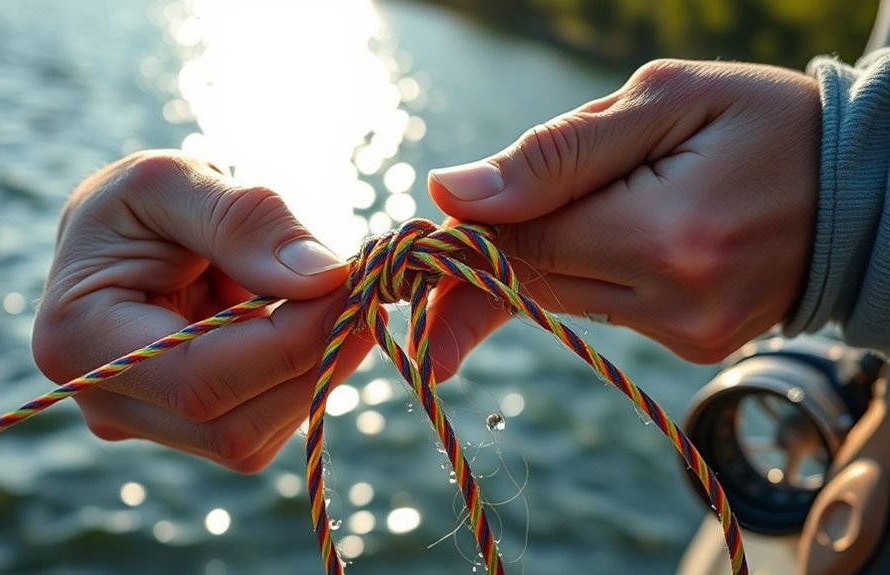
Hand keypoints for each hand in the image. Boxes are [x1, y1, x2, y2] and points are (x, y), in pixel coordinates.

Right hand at [32, 150, 372, 471]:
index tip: (353, 284)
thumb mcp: (174, 179)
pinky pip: (262, 425)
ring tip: (339, 298)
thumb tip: (323, 278)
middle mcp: (106, 402)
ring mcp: (147, 424)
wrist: (123, 234)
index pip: (202, 380)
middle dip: (315, 361)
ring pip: (257, 436)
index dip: (292, 341)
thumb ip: (244, 222)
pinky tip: (313, 322)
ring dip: (316, 370)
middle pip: (235, 426)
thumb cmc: (136, 199)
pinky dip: (303, 376)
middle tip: (365, 292)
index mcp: (81, 341)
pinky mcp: (188, 427)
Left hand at [425, 59, 819, 372]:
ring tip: (533, 223)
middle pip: (531, 291)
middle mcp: (674, 300)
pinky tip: (607, 236)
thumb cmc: (761, 122)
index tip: (406, 255)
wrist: (864, 186)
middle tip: (418, 273)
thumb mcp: (663, 101)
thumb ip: (554, 153)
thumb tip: (453, 193)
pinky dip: (587, 273)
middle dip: (474, 274)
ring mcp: (688, 331)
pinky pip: (608, 309)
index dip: (456, 251)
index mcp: (662, 233)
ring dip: (532, 265)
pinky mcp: (696, 345)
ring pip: (564, 301)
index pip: (518, 254)